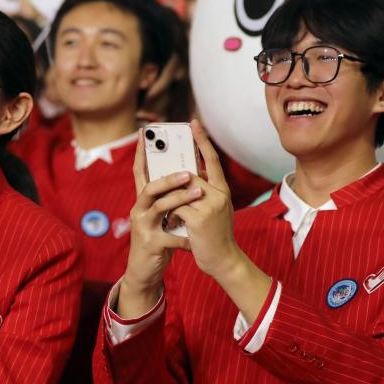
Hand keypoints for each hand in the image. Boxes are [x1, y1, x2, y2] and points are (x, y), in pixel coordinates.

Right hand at [118, 134, 197, 317]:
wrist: (144, 271)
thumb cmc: (158, 240)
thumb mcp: (163, 216)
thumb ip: (170, 199)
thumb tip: (190, 175)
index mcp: (143, 200)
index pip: (140, 171)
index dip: (140, 152)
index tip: (145, 132)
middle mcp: (139, 209)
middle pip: (149, 187)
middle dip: (168, 178)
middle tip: (188, 172)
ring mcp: (142, 226)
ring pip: (159, 207)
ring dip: (179, 199)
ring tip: (199, 194)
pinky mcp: (150, 243)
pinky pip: (170, 236)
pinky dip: (185, 237)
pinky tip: (196, 240)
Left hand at [170, 120, 241, 281]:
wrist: (224, 261)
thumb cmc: (213, 235)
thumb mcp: (211, 210)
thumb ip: (201, 193)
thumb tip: (183, 176)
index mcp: (222, 191)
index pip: (212, 159)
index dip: (203, 140)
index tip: (193, 122)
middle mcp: (219, 195)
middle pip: (188, 175)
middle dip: (172, 178)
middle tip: (159, 175)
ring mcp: (210, 207)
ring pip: (179, 191)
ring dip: (169, 201)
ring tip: (168, 212)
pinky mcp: (199, 220)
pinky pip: (175, 207)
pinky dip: (169, 214)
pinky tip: (171, 224)